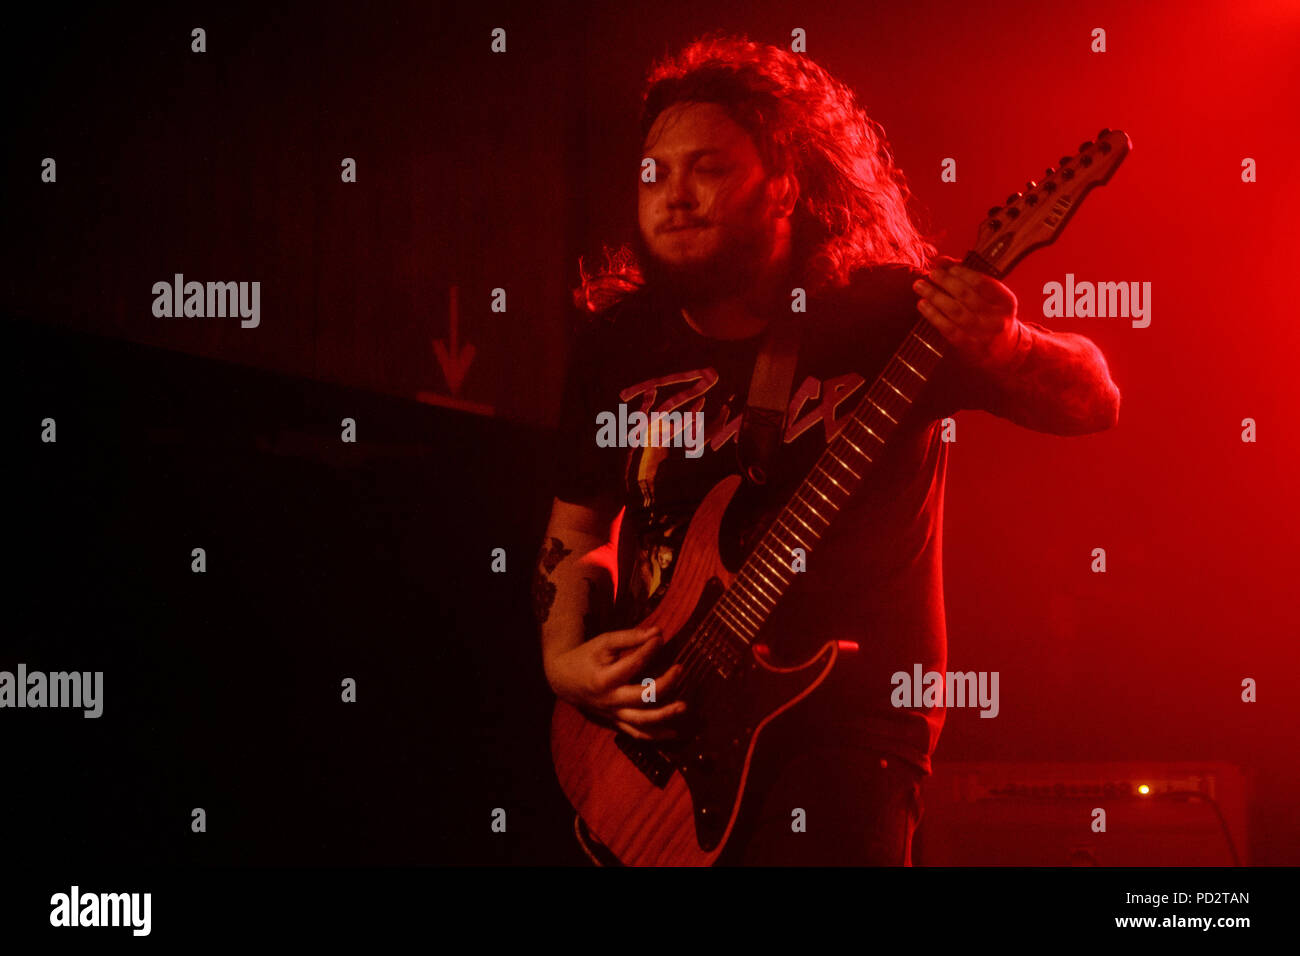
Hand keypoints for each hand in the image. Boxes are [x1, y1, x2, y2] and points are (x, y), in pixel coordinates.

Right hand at [547, 625, 686, 740]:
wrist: (563, 680)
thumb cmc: (586, 657)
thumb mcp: (603, 643)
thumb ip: (629, 637)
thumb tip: (658, 631)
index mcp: (604, 678)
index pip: (633, 664)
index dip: (650, 649)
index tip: (660, 637)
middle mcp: (609, 700)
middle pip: (642, 697)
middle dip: (665, 684)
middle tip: (680, 668)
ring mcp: (613, 714)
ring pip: (642, 721)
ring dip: (665, 715)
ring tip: (684, 706)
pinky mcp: (616, 722)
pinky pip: (637, 733)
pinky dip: (656, 736)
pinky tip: (674, 733)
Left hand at [912, 256, 1021, 370]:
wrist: (1003, 350)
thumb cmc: (990, 314)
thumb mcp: (988, 296)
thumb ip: (967, 276)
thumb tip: (941, 260)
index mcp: (1005, 301)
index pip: (982, 282)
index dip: (961, 272)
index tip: (945, 266)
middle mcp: (997, 318)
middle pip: (967, 295)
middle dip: (945, 281)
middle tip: (930, 274)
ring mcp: (983, 334)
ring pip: (956, 312)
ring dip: (935, 296)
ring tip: (920, 286)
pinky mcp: (968, 346)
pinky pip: (948, 328)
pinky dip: (933, 315)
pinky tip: (923, 304)